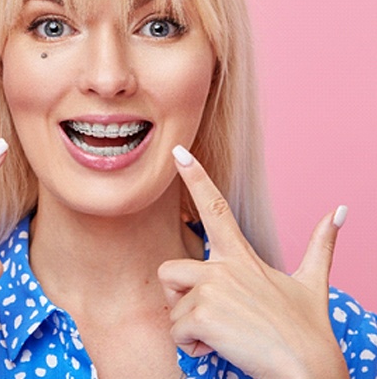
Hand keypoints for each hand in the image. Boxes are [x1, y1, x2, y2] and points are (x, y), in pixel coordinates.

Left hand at [158, 145, 349, 378]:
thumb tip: (339, 211)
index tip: (178, 152)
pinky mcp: (204, 314)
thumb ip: (320, 244)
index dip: (195, 177)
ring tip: (220, 334)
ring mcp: (212, 288)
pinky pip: (176, 330)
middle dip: (178, 296)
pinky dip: (192, 346)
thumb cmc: (307, 330)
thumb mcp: (312, 282)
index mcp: (241, 255)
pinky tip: (219, 348)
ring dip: (187, 324)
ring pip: (172, 303)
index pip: (215, 206)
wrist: (309, 372)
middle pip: (169, 270)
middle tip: (210, 317)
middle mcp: (222, 267)